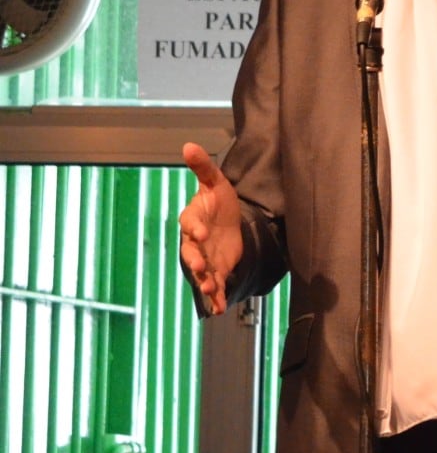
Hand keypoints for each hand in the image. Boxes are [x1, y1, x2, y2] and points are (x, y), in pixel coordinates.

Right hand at [178, 142, 241, 315]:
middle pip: (191, 252)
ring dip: (206, 282)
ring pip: (202, 272)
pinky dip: (216, 297)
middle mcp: (195, 242)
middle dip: (195, 260)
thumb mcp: (217, 183)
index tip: (201, 231)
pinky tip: (220, 308)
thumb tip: (189, 145)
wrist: (230, 219)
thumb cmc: (219, 201)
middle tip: (201, 267)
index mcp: (193, 219)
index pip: (190, 223)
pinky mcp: (217, 269)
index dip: (194, 227)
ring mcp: (205, 257)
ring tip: (212, 290)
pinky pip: (214, 285)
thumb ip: (204, 168)